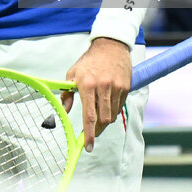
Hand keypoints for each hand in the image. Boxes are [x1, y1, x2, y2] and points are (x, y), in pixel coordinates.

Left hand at [62, 37, 131, 152]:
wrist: (110, 45)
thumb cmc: (89, 61)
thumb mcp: (73, 73)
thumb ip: (68, 93)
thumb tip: (65, 111)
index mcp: (87, 84)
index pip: (89, 116)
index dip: (88, 134)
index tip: (87, 146)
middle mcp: (103, 87)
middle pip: (103, 119)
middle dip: (97, 131)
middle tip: (93, 135)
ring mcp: (116, 87)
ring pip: (112, 115)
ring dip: (105, 120)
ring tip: (99, 114)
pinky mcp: (126, 87)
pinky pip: (120, 106)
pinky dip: (113, 110)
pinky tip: (108, 104)